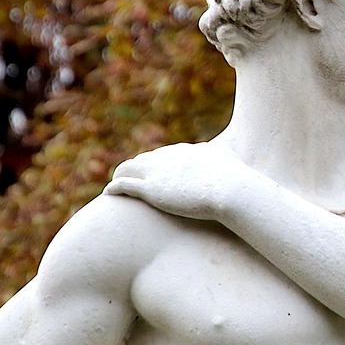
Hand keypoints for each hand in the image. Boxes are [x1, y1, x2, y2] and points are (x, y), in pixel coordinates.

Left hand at [104, 142, 249, 221]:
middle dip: (135, 170)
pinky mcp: (151, 189)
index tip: (151, 175)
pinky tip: (108, 193)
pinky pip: (124, 185)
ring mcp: (158, 172)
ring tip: (114, 186)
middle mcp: (169, 157)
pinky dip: (114, 187)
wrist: (232, 190)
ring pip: (128, 168)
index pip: (164, 155)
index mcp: (187, 151)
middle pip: (144, 159)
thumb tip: (229, 158)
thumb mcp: (232, 164)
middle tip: (129, 181)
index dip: (155, 165)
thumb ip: (225, 159)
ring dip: (119, 176)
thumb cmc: (237, 181)